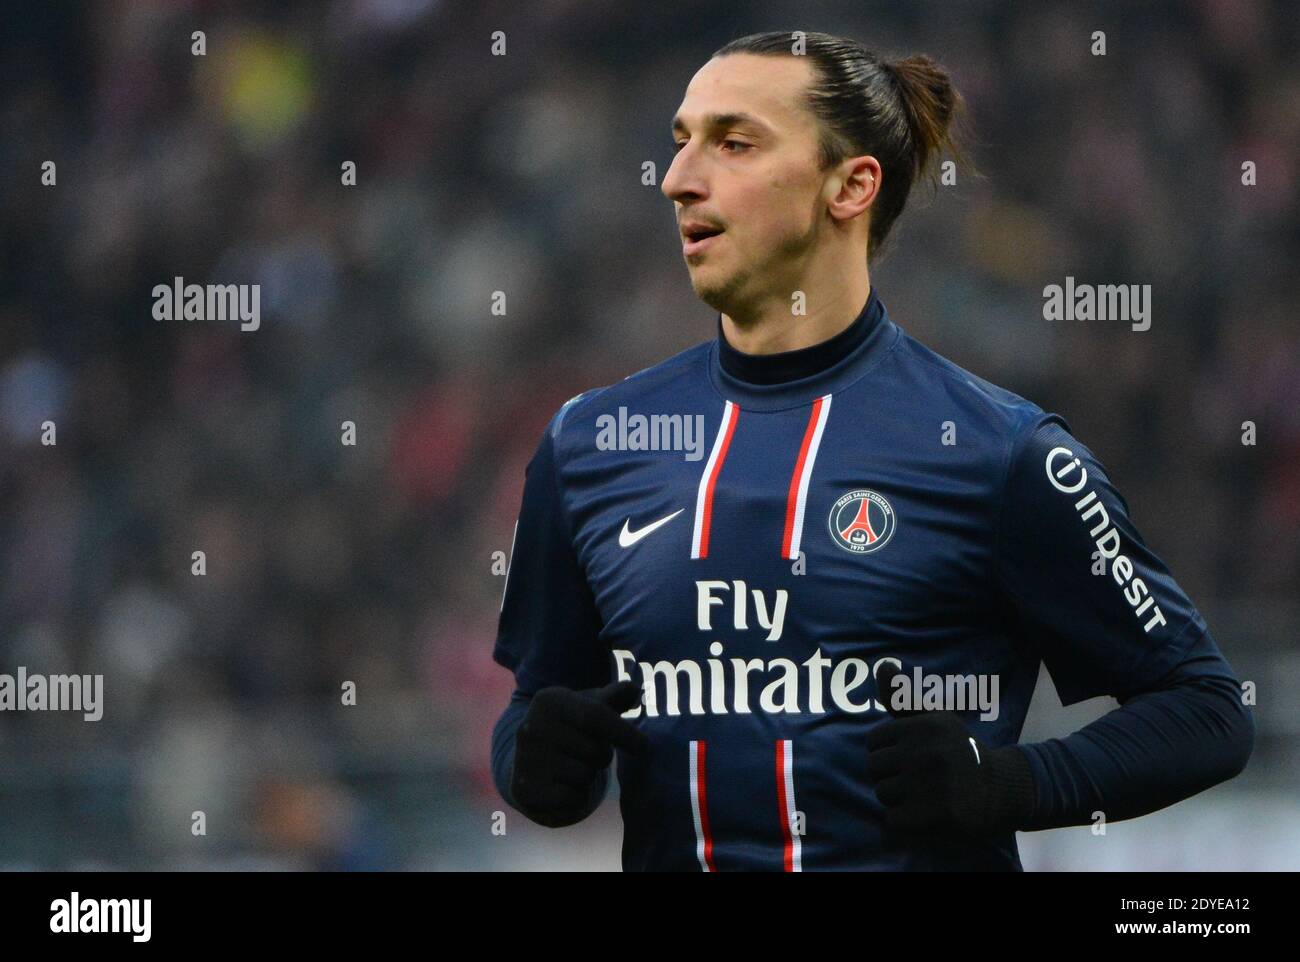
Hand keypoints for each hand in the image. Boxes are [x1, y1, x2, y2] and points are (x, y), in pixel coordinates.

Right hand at [511, 680, 648, 826]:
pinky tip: (562, 785)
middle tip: (586, 752)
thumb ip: (614, 697)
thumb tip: (635, 691)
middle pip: (594, 750)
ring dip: (587, 776)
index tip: (644, 747)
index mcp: (549, 700)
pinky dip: (576, 796)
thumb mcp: (589, 707)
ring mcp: (525, 759)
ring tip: (572, 767)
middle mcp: (531, 726)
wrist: (528, 763)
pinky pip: (572, 797)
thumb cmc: (571, 729)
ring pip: (584, 775)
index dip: (624, 733)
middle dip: (601, 755)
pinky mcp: (525, 790)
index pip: (595, 716)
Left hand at [865, 662, 1033, 837]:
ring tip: (924, 795)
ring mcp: (932, 783)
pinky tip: (927, 813)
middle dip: (890, 776)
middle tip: (918, 779)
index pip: (873, 742)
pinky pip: (894, 820)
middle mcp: (926, 751)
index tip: (910, 757)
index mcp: (923, 726)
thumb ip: (903, 696)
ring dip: (898, 800)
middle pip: (874, 768)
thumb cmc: (958, 751)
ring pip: (882, 794)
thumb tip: (882, 664)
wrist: (1002, 788)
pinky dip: (906, 821)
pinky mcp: (938, 813)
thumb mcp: (935, 719)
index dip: (887, 753)